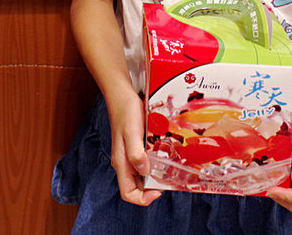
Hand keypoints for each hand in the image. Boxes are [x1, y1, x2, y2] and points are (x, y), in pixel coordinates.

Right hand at [107, 92, 161, 206]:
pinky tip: (166, 154)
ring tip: (170, 167)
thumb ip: (136, 153)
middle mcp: (125, 162)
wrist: (121, 94)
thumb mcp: (131, 132)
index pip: (128, 193)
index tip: (158, 190)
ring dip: (156, 176)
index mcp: (121, 163)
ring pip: (143, 176)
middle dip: (153, 187)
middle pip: (137, 187)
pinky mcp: (136, 147)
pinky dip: (157, 163)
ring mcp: (130, 155)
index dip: (143, 198)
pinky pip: (146, 162)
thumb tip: (144, 172)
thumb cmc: (125, 111)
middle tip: (169, 177)